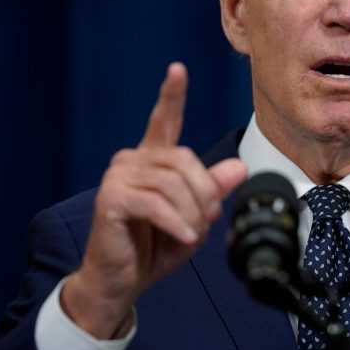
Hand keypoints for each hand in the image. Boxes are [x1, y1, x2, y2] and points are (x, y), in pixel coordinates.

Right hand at [60, 62, 246, 338]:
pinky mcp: (111, 198)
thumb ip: (213, 190)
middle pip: (184, 159)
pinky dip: (176, 224)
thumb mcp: (194, 217)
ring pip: (173, 183)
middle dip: (205, 193)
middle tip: (206, 221)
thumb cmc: (156, 245)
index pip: (164, 120)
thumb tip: (238, 167)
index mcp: (153, 160)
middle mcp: (132, 160)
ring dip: (191, 214)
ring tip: (192, 234)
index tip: (177, 69)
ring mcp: (118, 177)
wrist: (123, 280)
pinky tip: (184, 239)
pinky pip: (155, 204)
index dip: (172, 95)